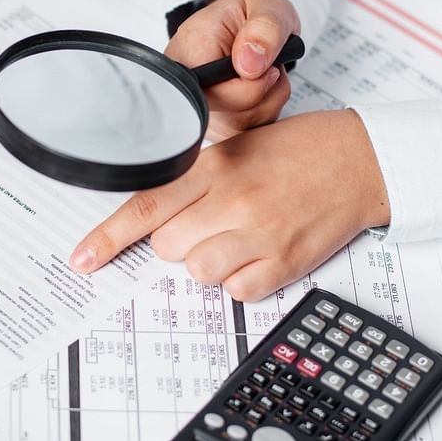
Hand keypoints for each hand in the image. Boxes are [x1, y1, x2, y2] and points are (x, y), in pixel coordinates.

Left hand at [69, 110, 389, 301]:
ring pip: (199, 273)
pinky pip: (237, 292)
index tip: (83, 259)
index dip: (108, 237)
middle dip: (179, 241)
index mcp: (213, 166)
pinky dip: (242, 279)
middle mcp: (231, 200)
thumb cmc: (297, 151)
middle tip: (208, 223)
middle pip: (167, 248)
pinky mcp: (284, 263)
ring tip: (238, 236)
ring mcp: (258, 233)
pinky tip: (259, 252)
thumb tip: (158, 220)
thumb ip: (195, 180)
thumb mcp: (237, 147)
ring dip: (211, 260)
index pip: (146, 207)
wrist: (358, 161)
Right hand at [166, 0, 299, 141]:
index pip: (218, 94)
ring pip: (248, 127)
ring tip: (263, 72)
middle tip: (267, 63)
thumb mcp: (265, 7)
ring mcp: (203, 113)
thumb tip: (251, 65)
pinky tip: (260, 89)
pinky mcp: (218, 128)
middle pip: (234, 116)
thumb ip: (264, 29)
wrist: (245, 27)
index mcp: (188, 54)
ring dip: (270, 100)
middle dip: (265, 91)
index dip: (252, 84)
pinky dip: (267, 111)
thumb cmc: (249, 17)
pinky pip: (252, 132)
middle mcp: (188, 90)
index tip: (264, 62)